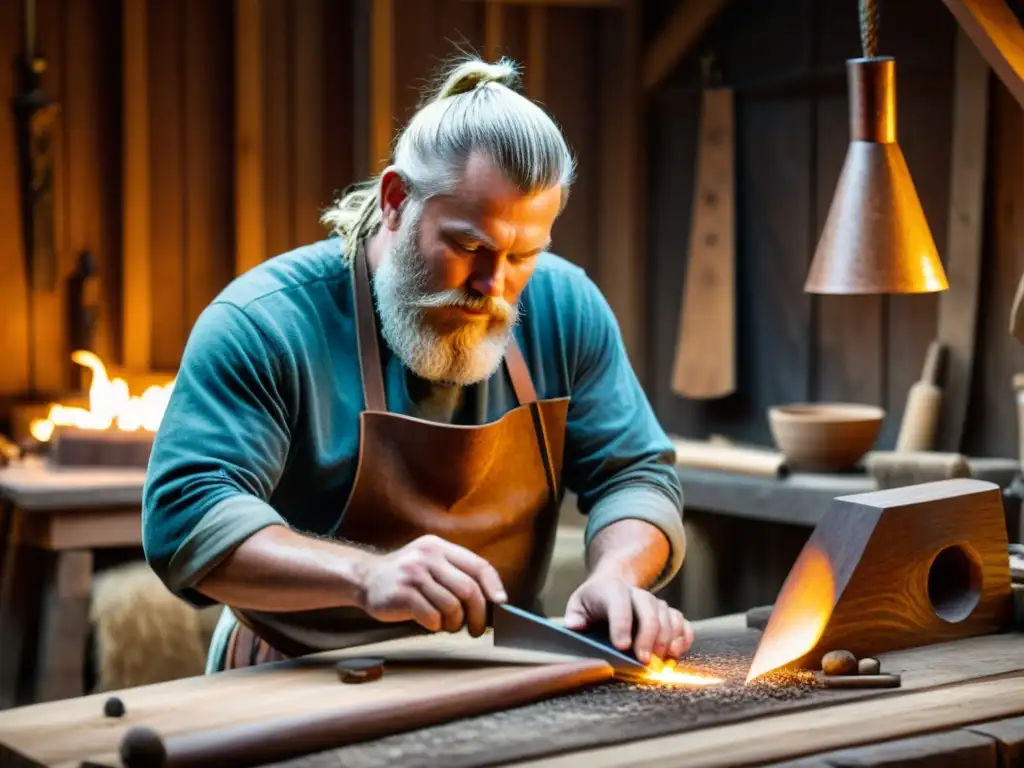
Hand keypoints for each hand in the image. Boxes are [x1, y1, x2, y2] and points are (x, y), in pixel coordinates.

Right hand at [355, 535, 506, 636]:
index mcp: (439, 547)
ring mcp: (414, 574)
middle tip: (477, 629)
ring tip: (449, 626)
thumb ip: (455, 573)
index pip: (478, 565)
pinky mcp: (402, 594)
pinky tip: (430, 624)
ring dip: (455, 623)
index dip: (493, 586)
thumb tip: (490, 600)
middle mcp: (428, 556)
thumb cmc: (406, 578)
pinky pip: (432, 617)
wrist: (365, 579)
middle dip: (478, 614)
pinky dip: (436, 626)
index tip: (501, 603)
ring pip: (452, 606)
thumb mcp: (430, 563)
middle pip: (469, 589)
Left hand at [563, 577, 693, 663]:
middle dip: (648, 636)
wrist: (612, 588)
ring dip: (666, 639)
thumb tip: (574, 626)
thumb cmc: (593, 604)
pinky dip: (683, 637)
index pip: (619, 602)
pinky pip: (682, 622)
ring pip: (668, 616)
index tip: (622, 646)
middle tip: (644, 661)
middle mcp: (636, 593)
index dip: (621, 624)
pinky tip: (675, 652)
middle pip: (649, 609)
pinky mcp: (669, 613)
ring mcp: (655, 602)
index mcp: (611, 590)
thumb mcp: (578, 606)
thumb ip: (575, 617)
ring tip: (660, 660)